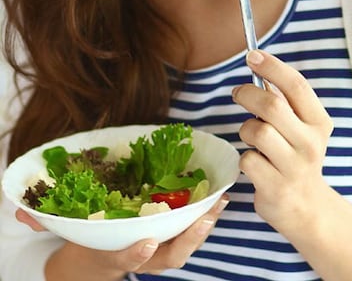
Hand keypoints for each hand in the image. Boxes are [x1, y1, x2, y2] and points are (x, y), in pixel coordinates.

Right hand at [16, 196, 228, 280]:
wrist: (96, 264)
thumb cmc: (86, 242)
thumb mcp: (66, 234)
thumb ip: (47, 221)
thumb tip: (20, 209)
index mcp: (114, 254)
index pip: (125, 258)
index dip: (136, 253)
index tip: (147, 241)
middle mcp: (141, 254)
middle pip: (168, 257)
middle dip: (188, 240)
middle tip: (205, 218)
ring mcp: (159, 251)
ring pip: (185, 248)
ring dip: (204, 227)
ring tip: (220, 204)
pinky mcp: (171, 240)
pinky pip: (191, 233)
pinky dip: (206, 218)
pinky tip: (220, 199)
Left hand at [232, 50, 333, 236]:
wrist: (306, 207)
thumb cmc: (297, 156)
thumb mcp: (301, 127)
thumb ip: (284, 100)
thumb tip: (259, 66)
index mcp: (319, 122)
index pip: (297, 85)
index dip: (273, 67)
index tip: (252, 55)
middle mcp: (311, 143)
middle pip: (272, 106)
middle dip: (248, 94)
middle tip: (238, 92)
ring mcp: (294, 167)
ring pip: (257, 131)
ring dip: (246, 129)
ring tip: (251, 136)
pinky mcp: (276, 188)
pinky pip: (247, 160)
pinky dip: (245, 158)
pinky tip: (255, 164)